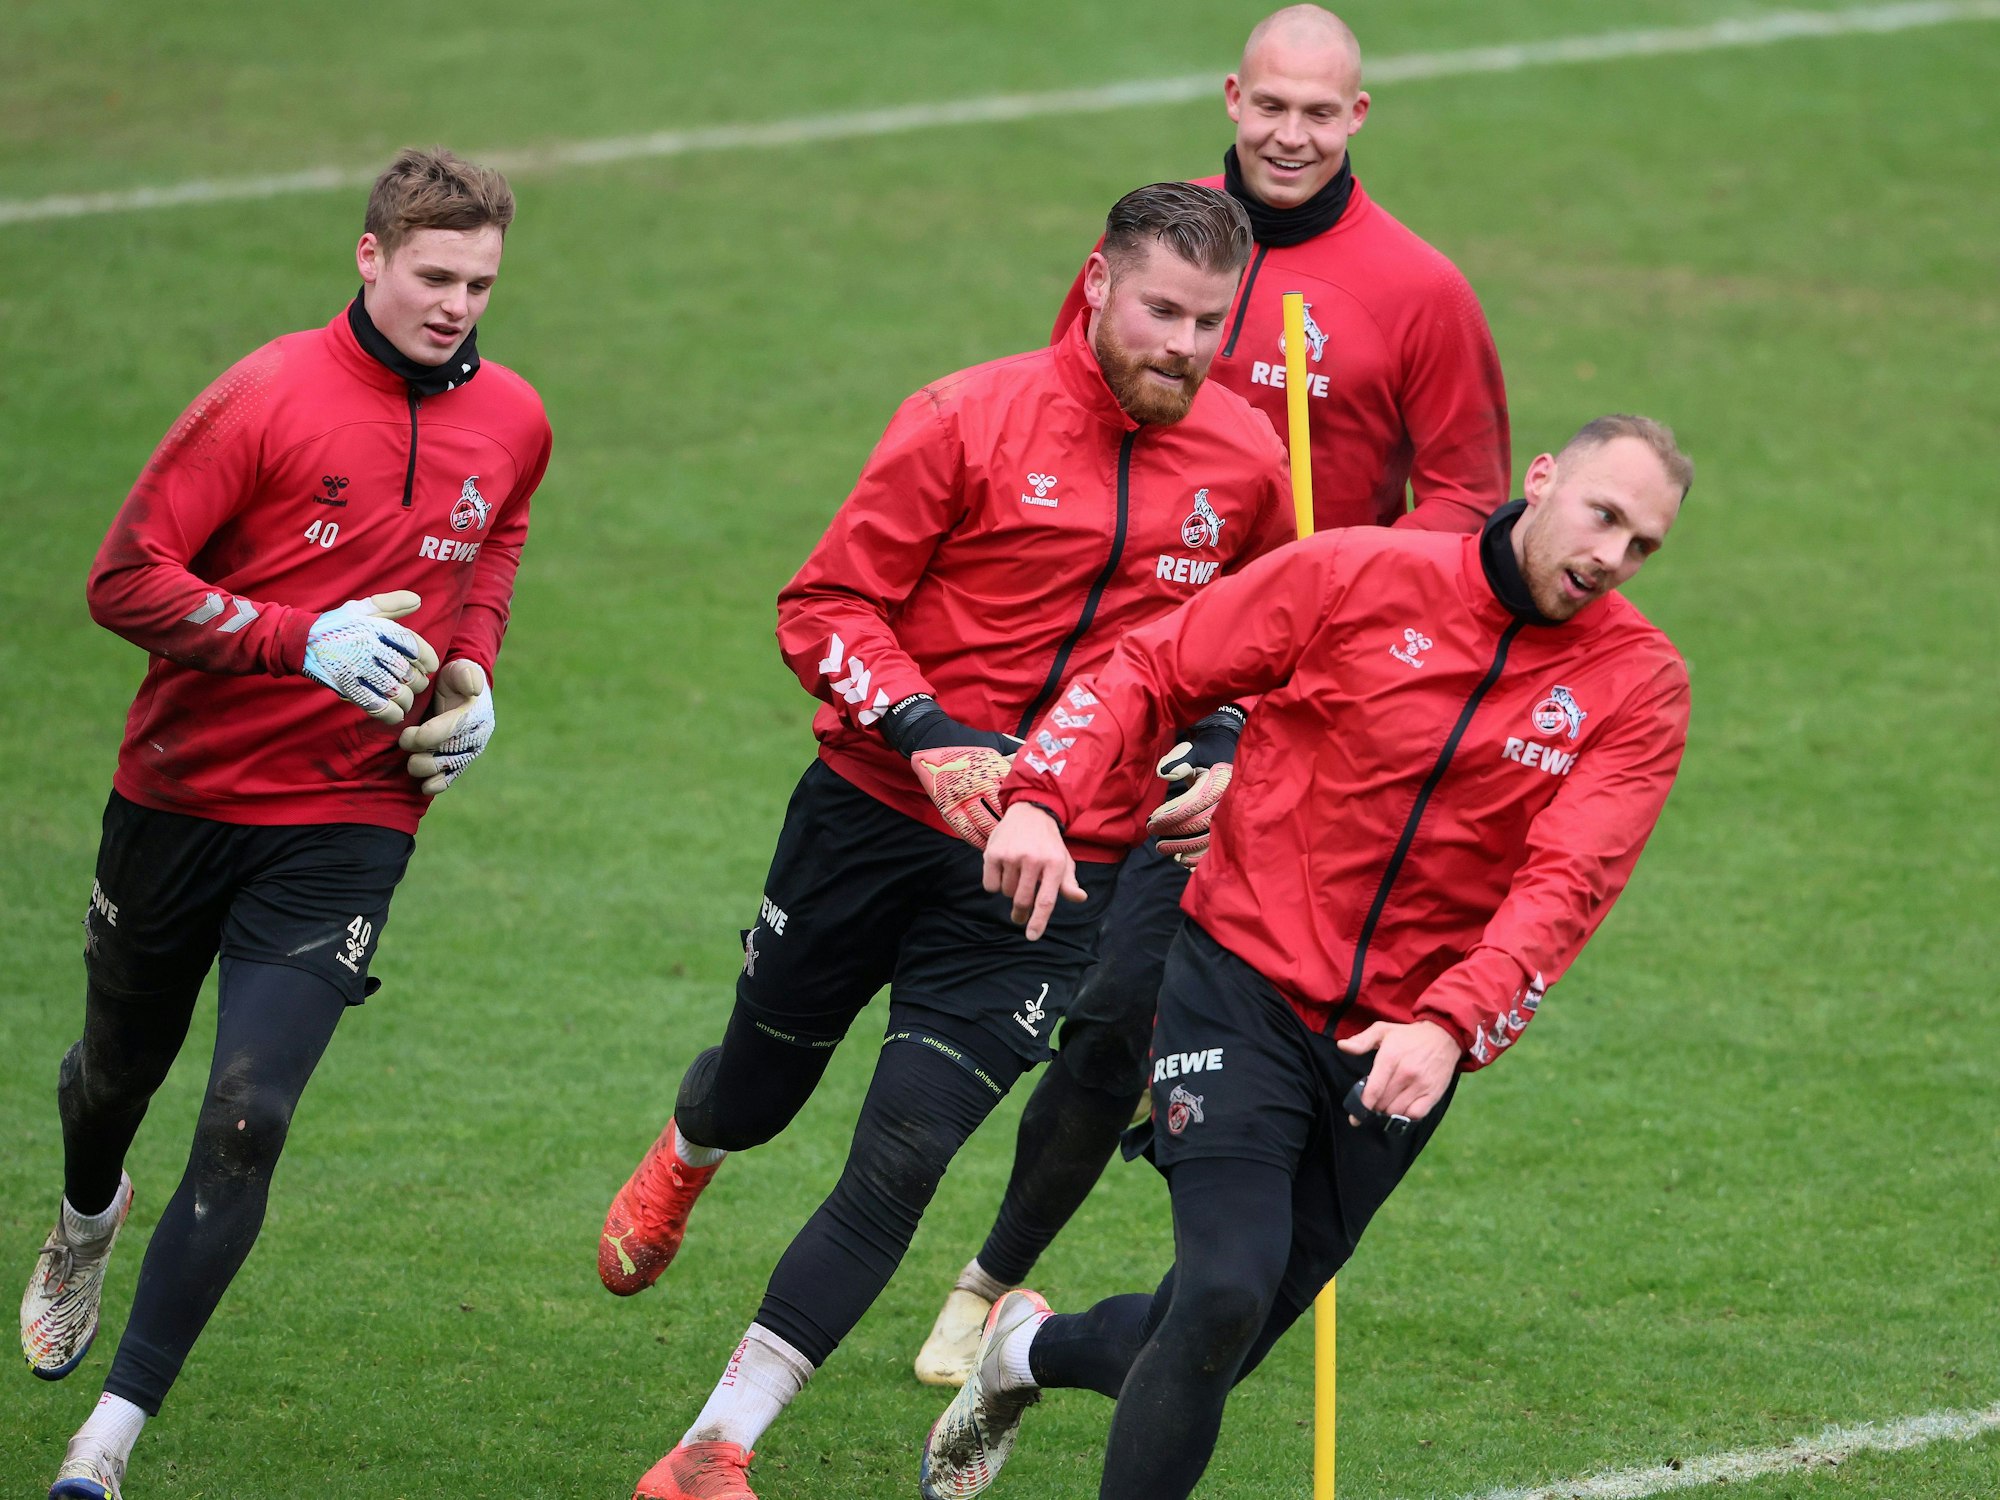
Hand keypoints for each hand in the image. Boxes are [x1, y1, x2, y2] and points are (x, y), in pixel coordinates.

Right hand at [301, 591, 438, 724]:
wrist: (301, 642)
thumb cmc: (338, 625)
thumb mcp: (362, 609)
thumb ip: (391, 604)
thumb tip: (418, 600)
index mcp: (375, 629)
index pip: (413, 645)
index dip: (427, 658)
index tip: (429, 666)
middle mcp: (368, 648)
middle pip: (407, 672)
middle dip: (417, 681)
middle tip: (415, 682)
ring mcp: (357, 669)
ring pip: (395, 692)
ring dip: (406, 699)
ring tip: (405, 698)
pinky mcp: (346, 687)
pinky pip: (376, 706)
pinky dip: (391, 713)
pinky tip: (395, 712)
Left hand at [397, 659, 494, 794]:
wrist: (458, 693)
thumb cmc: (456, 680)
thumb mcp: (461, 670)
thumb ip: (466, 674)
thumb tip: (473, 688)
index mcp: (477, 715)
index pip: (453, 730)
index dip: (428, 736)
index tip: (408, 734)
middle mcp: (476, 738)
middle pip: (449, 754)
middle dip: (423, 752)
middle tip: (404, 742)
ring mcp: (468, 752)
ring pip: (446, 768)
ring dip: (425, 767)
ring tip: (411, 761)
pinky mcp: (458, 763)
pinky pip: (450, 778)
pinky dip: (436, 784)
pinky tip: (424, 786)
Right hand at [886, 695, 1024, 847]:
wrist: (932, 742)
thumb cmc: (967, 743)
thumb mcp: (994, 743)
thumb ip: (1013, 751)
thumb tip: (1032, 753)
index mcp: (995, 772)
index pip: (1016, 798)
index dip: (1025, 812)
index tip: (1032, 821)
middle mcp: (981, 787)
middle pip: (1003, 817)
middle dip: (1014, 829)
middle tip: (1021, 839)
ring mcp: (964, 799)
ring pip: (986, 827)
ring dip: (997, 838)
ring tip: (1006, 845)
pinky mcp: (948, 808)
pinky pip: (967, 831)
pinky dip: (978, 840)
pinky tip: (986, 844)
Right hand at [982, 803, 1086, 940]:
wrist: (1030, 812)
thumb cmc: (1049, 843)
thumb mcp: (1063, 860)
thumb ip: (1068, 883)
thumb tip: (1080, 898)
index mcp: (1054, 864)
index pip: (1045, 900)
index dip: (1038, 922)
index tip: (1031, 936)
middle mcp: (1033, 859)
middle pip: (1022, 901)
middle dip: (1020, 913)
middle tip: (1019, 915)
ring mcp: (1012, 856)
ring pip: (1006, 893)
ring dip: (1010, 891)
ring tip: (1016, 875)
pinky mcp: (993, 853)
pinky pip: (991, 885)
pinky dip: (995, 884)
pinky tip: (1003, 869)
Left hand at [1146, 708, 1242, 867]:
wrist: (1228, 759)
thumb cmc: (1207, 756)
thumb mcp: (1194, 751)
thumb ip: (1179, 759)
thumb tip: (1163, 773)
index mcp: (1223, 780)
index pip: (1197, 800)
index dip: (1173, 813)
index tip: (1153, 820)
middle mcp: (1232, 801)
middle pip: (1202, 822)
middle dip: (1174, 830)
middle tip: (1152, 832)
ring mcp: (1235, 817)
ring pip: (1209, 839)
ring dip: (1184, 847)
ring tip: (1162, 848)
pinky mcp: (1232, 830)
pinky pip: (1217, 849)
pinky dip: (1199, 858)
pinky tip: (1181, 859)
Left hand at [1336, 1020, 1460, 1125]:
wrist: (1444, 1036)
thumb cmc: (1409, 1036)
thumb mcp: (1383, 1030)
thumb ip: (1361, 1040)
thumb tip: (1342, 1046)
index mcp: (1391, 1057)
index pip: (1374, 1090)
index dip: (1363, 1106)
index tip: (1356, 1115)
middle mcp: (1406, 1072)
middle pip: (1383, 1103)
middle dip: (1374, 1107)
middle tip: (1373, 1103)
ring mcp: (1421, 1084)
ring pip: (1397, 1111)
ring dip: (1388, 1113)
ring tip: (1386, 1104)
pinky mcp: (1433, 1093)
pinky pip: (1416, 1114)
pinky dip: (1405, 1116)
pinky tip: (1401, 1108)